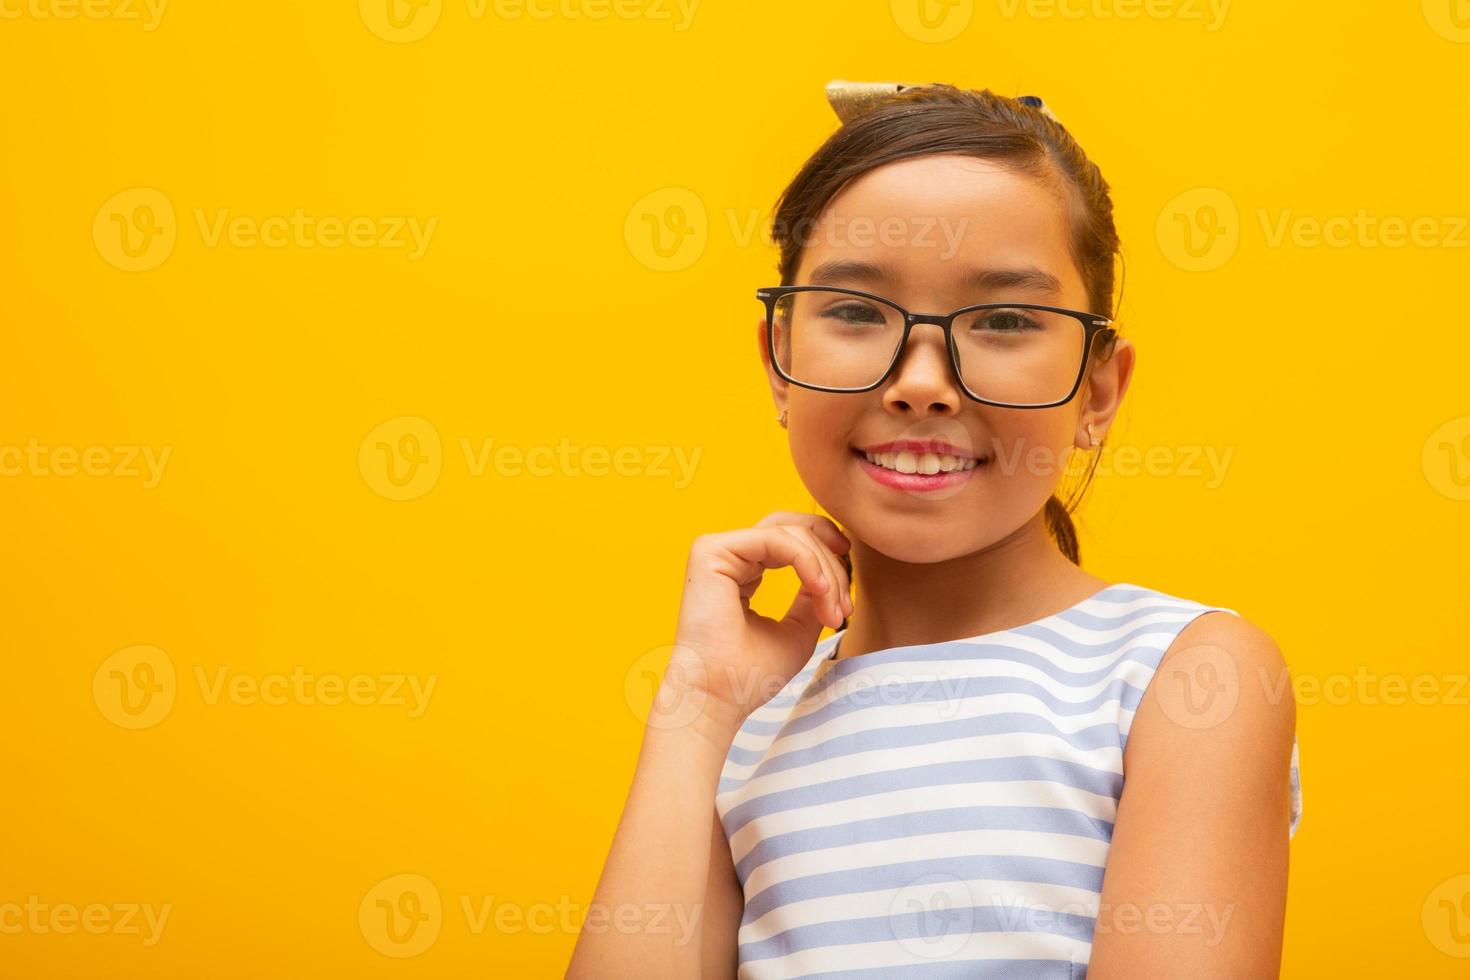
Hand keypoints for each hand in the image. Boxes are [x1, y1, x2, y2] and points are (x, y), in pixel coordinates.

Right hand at [667, 512, 852, 729]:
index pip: (792, 542)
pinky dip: (807, 561)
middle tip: (846, 606)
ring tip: (834, 610)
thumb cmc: (751, 673)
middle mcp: (730, 556)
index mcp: (743, 571)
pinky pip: (775, 539)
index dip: (828, 558)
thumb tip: (834, 570)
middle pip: (794, 529)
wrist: (719, 697)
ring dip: (824, 569)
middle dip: (832, 560)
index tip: (848, 600)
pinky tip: (821, 590)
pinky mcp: (712, 551)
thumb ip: (814, 595)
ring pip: (790, 532)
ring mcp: (718, 550)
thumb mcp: (799, 628)